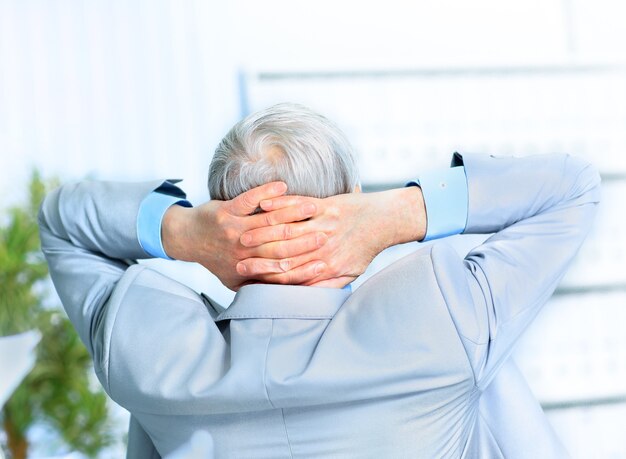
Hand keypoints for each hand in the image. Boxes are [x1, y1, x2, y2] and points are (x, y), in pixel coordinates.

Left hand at [162, 182, 329, 289]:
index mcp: (248, 268)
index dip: (304, 268)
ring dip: (292, 213)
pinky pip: (248, 200)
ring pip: (268, 222)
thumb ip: (260, 287)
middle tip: (327, 235)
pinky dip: (266, 192)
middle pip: (279, 246)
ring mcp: (233, 229)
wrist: (187, 238)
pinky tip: (282, 186)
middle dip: (305, 241)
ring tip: (313, 209)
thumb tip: (287, 296)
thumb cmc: (216, 260)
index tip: (324, 263)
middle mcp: (242, 250)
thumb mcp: (236, 281)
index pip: (281, 271)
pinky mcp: (226, 211)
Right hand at [237, 187, 426, 286]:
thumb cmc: (365, 249)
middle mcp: (323, 248)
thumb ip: (327, 285)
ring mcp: (324, 225)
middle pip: (283, 252)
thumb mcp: (349, 273)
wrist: (384, 222)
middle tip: (234, 255)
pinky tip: (264, 205)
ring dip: (262, 231)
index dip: (263, 274)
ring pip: (288, 230)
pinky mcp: (327, 206)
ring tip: (241, 232)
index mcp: (325, 266)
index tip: (241, 273)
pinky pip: (300, 205)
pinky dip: (281, 204)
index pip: (289, 273)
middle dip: (256, 254)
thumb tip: (307, 297)